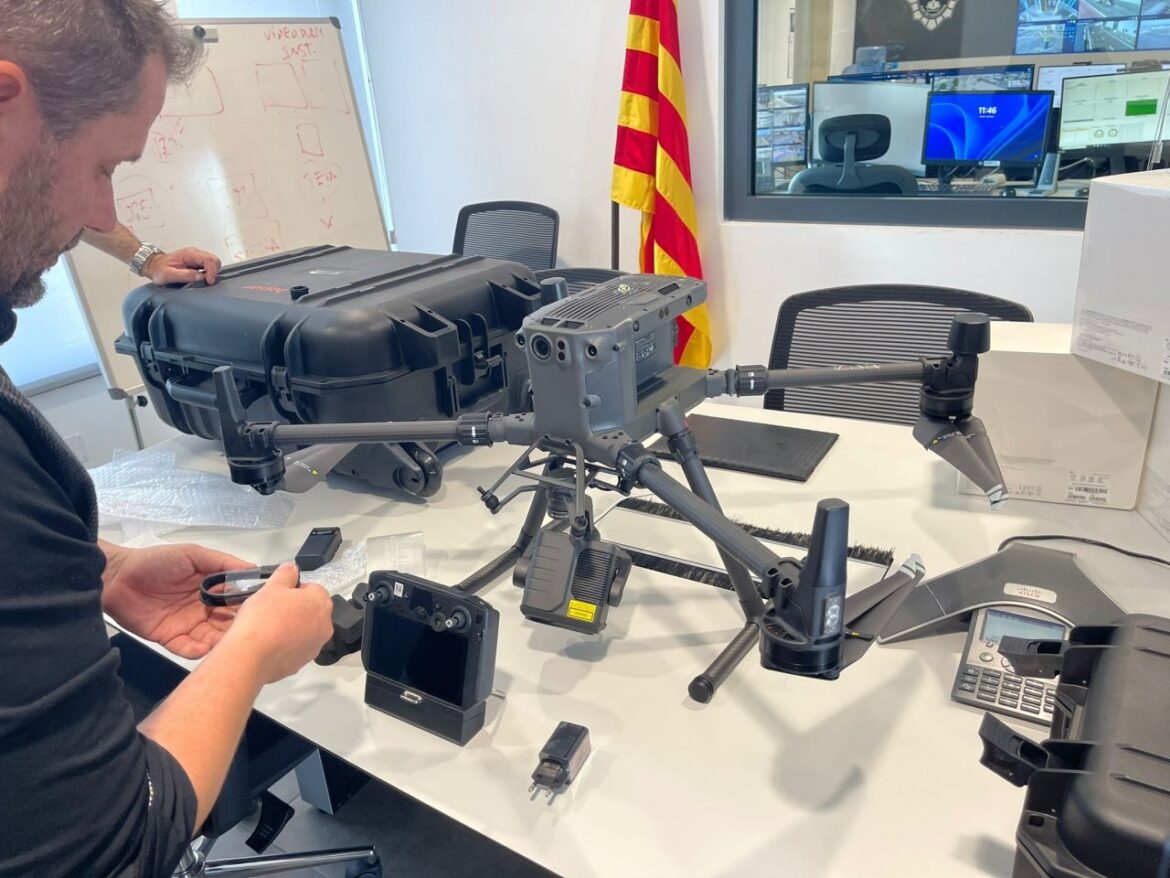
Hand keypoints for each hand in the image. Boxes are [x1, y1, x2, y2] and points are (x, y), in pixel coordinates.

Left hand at [101, 543, 248, 658]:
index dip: (248, 606)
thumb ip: (222, 562)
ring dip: (221, 641)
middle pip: (228, 622)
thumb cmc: (156, 561)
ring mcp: (188, 625)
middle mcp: (204, 609)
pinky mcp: (170, 639)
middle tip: (248, 631)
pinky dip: (198, 651)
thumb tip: (253, 568)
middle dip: (238, 628)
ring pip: (212, 638)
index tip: (260, 610)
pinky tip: (205, 648)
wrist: (116, 577)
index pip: (236, 601)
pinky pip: (188, 648)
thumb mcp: (193, 554)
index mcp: (212, 589)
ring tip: (229, 643)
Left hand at [145, 246, 221, 284]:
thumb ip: (184, 275)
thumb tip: (200, 277)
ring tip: (205, 281)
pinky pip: (210, 265)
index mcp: (189, 254)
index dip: (212, 272)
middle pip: (214, 260)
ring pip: (214, 262)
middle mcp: (194, 253)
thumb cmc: (158, 269)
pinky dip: (210, 273)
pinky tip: (203, 278)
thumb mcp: (167, 274)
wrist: (153, 265)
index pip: (208, 259)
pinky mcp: (197, 262)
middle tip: (208, 282)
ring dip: (213, 272)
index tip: (208, 282)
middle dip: (214, 272)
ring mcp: (196, 257)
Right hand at [224, 563, 333, 683]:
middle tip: (271, 611)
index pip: (313, 589)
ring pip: (304, 630)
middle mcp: (325, 625)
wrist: (250, 656)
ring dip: (292, 627)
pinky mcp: (302, 663)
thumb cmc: (263, 617)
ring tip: (268, 628)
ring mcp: (315, 646)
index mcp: (321, 602)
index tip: (277, 595)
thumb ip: (286, 573)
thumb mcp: (272, 586)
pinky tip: (268, 644)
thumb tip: (292, 568)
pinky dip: (286, 645)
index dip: (293, 590)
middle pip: (311, 611)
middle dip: (295, 609)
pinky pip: (295, 648)